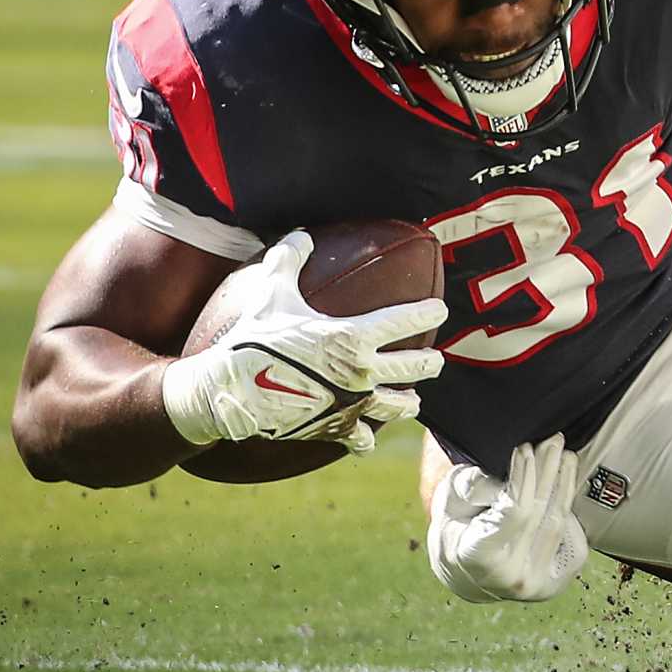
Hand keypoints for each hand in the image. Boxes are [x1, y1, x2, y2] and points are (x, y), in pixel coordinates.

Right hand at [160, 230, 445, 452]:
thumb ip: (289, 258)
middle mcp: (362, 372)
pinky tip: (368, 436)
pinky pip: (361, 438)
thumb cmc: (253, 339)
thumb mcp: (271, 291)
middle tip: (436, 359)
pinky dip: (366, 438)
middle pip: (415, 367)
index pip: (405, 321)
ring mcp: (352, 403)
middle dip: (430, 363)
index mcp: (353, 336)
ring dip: (408, 403)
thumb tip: (301, 233)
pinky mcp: (336, 428)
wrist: (231, 391)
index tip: (440, 310)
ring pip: (398, 407)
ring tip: (413, 401)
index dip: (427, 314)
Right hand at [428, 434, 589, 603]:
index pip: (515, 512)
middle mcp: (511, 579)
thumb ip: (477, 484)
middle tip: (555, 440)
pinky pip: (574, 541)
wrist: (466, 572)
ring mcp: (537, 586)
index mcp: (479, 559)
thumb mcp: (451, 500)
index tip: (526, 447)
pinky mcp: (557, 584)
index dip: (524, 476)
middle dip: (549, 472)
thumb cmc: (457, 527)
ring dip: (565, 485)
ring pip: (559, 525)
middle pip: (541, 514)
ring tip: (566, 455)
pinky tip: (567, 486)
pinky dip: (571, 513)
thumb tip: (518, 467)